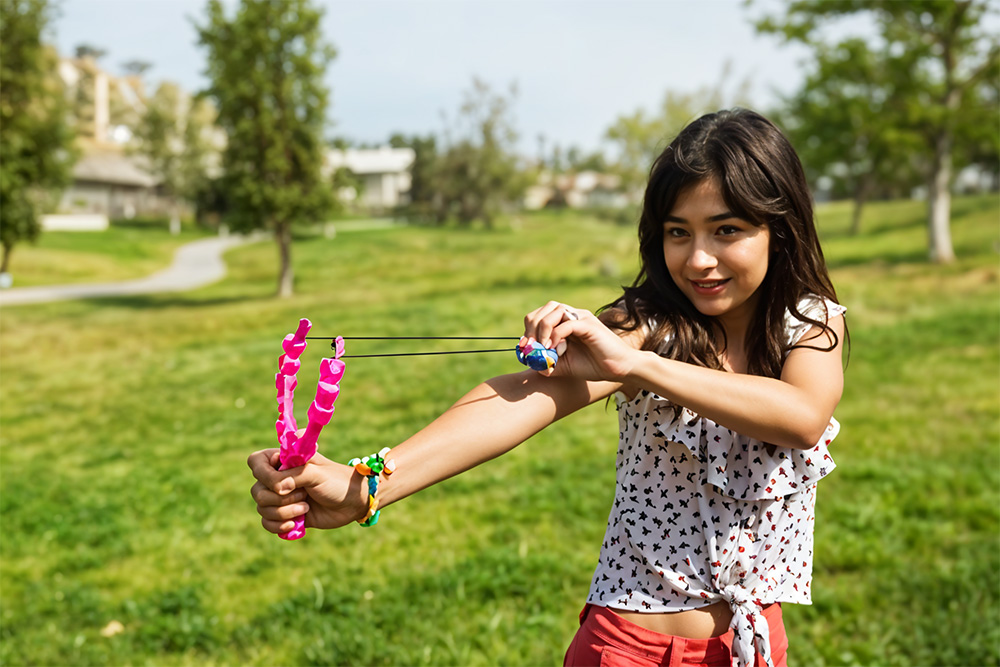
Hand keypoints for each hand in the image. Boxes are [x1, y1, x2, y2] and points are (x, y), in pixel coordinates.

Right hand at [248, 447, 367, 533]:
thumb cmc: (337, 481)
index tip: (280, 481)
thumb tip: (276, 488)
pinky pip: (267, 523)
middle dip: (279, 498)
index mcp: (284, 461)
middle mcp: (278, 478)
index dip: (263, 473)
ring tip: (306, 508)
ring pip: (262, 508)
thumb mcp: (317, 473)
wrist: (352, 503)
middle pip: (257, 490)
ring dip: (283, 512)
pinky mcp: (285, 515)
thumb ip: (294, 475)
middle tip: (304, 495)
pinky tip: (296, 524)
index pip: (256, 462)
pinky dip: (279, 526)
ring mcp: (281, 498)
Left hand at [521, 301, 642, 381]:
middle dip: (532, 328)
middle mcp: (573, 315)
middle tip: (532, 348)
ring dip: (543, 329)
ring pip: (554, 311)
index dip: (529, 329)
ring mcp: (582, 318)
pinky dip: (556, 336)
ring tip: (543, 348)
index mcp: (565, 322)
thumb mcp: (563, 366)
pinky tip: (555, 350)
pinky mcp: (589, 325)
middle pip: (545, 309)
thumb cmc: (593, 366)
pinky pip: (567, 324)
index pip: (540, 315)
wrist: (619, 369)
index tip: (524, 347)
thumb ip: (546, 363)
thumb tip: (529, 361)